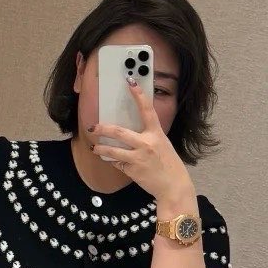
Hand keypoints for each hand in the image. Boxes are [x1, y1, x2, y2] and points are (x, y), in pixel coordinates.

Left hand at [88, 80, 193, 212]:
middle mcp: (146, 143)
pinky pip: (117, 163)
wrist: (173, 186)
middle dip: (103, 129)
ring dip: (100, 149)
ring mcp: (138, 157)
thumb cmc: (168, 165)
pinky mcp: (132, 170)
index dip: (138, 94)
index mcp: (156, 134)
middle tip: (94, 127)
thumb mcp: (162, 145)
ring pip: (112, 150)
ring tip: (95, 148)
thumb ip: (148, 137)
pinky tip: (112, 161)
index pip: (147, 110)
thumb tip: (130, 133)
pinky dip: (113, 162)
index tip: (130, 81)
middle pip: (119, 132)